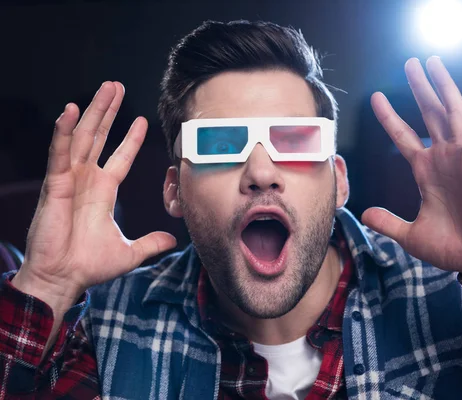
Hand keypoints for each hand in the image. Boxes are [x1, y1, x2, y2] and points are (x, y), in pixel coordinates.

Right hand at [12, 82, 176, 312]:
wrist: (65, 280)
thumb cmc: (89, 265)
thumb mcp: (130, 251)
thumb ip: (151, 242)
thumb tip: (172, 239)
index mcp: (103, 191)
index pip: (120, 156)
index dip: (131, 138)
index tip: (143, 120)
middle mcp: (87, 180)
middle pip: (100, 137)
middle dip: (109, 111)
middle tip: (116, 86)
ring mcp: (71, 179)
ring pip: (82, 137)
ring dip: (93, 111)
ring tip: (105, 88)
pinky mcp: (56, 186)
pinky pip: (59, 154)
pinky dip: (63, 132)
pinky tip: (69, 111)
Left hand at [361, 57, 461, 287]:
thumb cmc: (452, 247)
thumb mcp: (410, 235)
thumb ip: (388, 222)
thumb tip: (364, 214)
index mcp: (426, 172)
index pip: (404, 136)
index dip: (390, 117)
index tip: (377, 96)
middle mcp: (443, 159)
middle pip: (430, 115)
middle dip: (420, 88)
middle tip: (411, 62)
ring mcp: (461, 160)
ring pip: (452, 114)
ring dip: (443, 88)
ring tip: (433, 62)